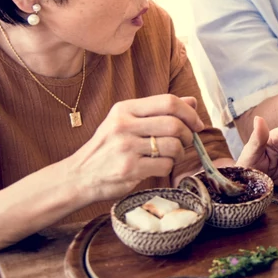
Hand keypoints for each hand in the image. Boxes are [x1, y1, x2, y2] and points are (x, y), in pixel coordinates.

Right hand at [70, 94, 202, 201]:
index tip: (197, 124)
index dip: (189, 113)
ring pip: (173, 145)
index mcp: (124, 109)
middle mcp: (124, 125)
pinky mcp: (129, 169)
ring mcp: (126, 147)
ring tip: (170, 155)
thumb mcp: (126, 122)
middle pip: (174, 124)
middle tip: (187, 142)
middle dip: (188, 134)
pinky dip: (168, 167)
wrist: (79, 176)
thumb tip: (192, 101)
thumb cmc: (108, 148)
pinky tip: (158, 166)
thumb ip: (158, 111)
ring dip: (179, 153)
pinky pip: (165, 165)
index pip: (168, 101)